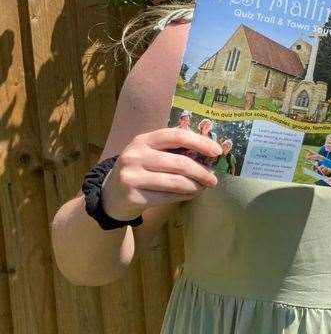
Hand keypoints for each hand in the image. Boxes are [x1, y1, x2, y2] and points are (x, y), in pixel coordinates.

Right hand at [102, 128, 221, 220]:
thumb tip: (210, 152)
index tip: (218, 152)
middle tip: (213, 179)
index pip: (177, 136)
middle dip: (202, 171)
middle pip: (180, 162)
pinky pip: (168, 197)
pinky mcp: (133, 196)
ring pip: (176, 182)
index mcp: (143, 140)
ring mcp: (131, 176)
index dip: (201, 142)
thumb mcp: (151, 152)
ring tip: (203, 187)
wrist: (110, 195)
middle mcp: (135, 155)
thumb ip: (174, 148)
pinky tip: (191, 195)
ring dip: (195, 186)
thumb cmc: (140, 170)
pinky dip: (184, 196)